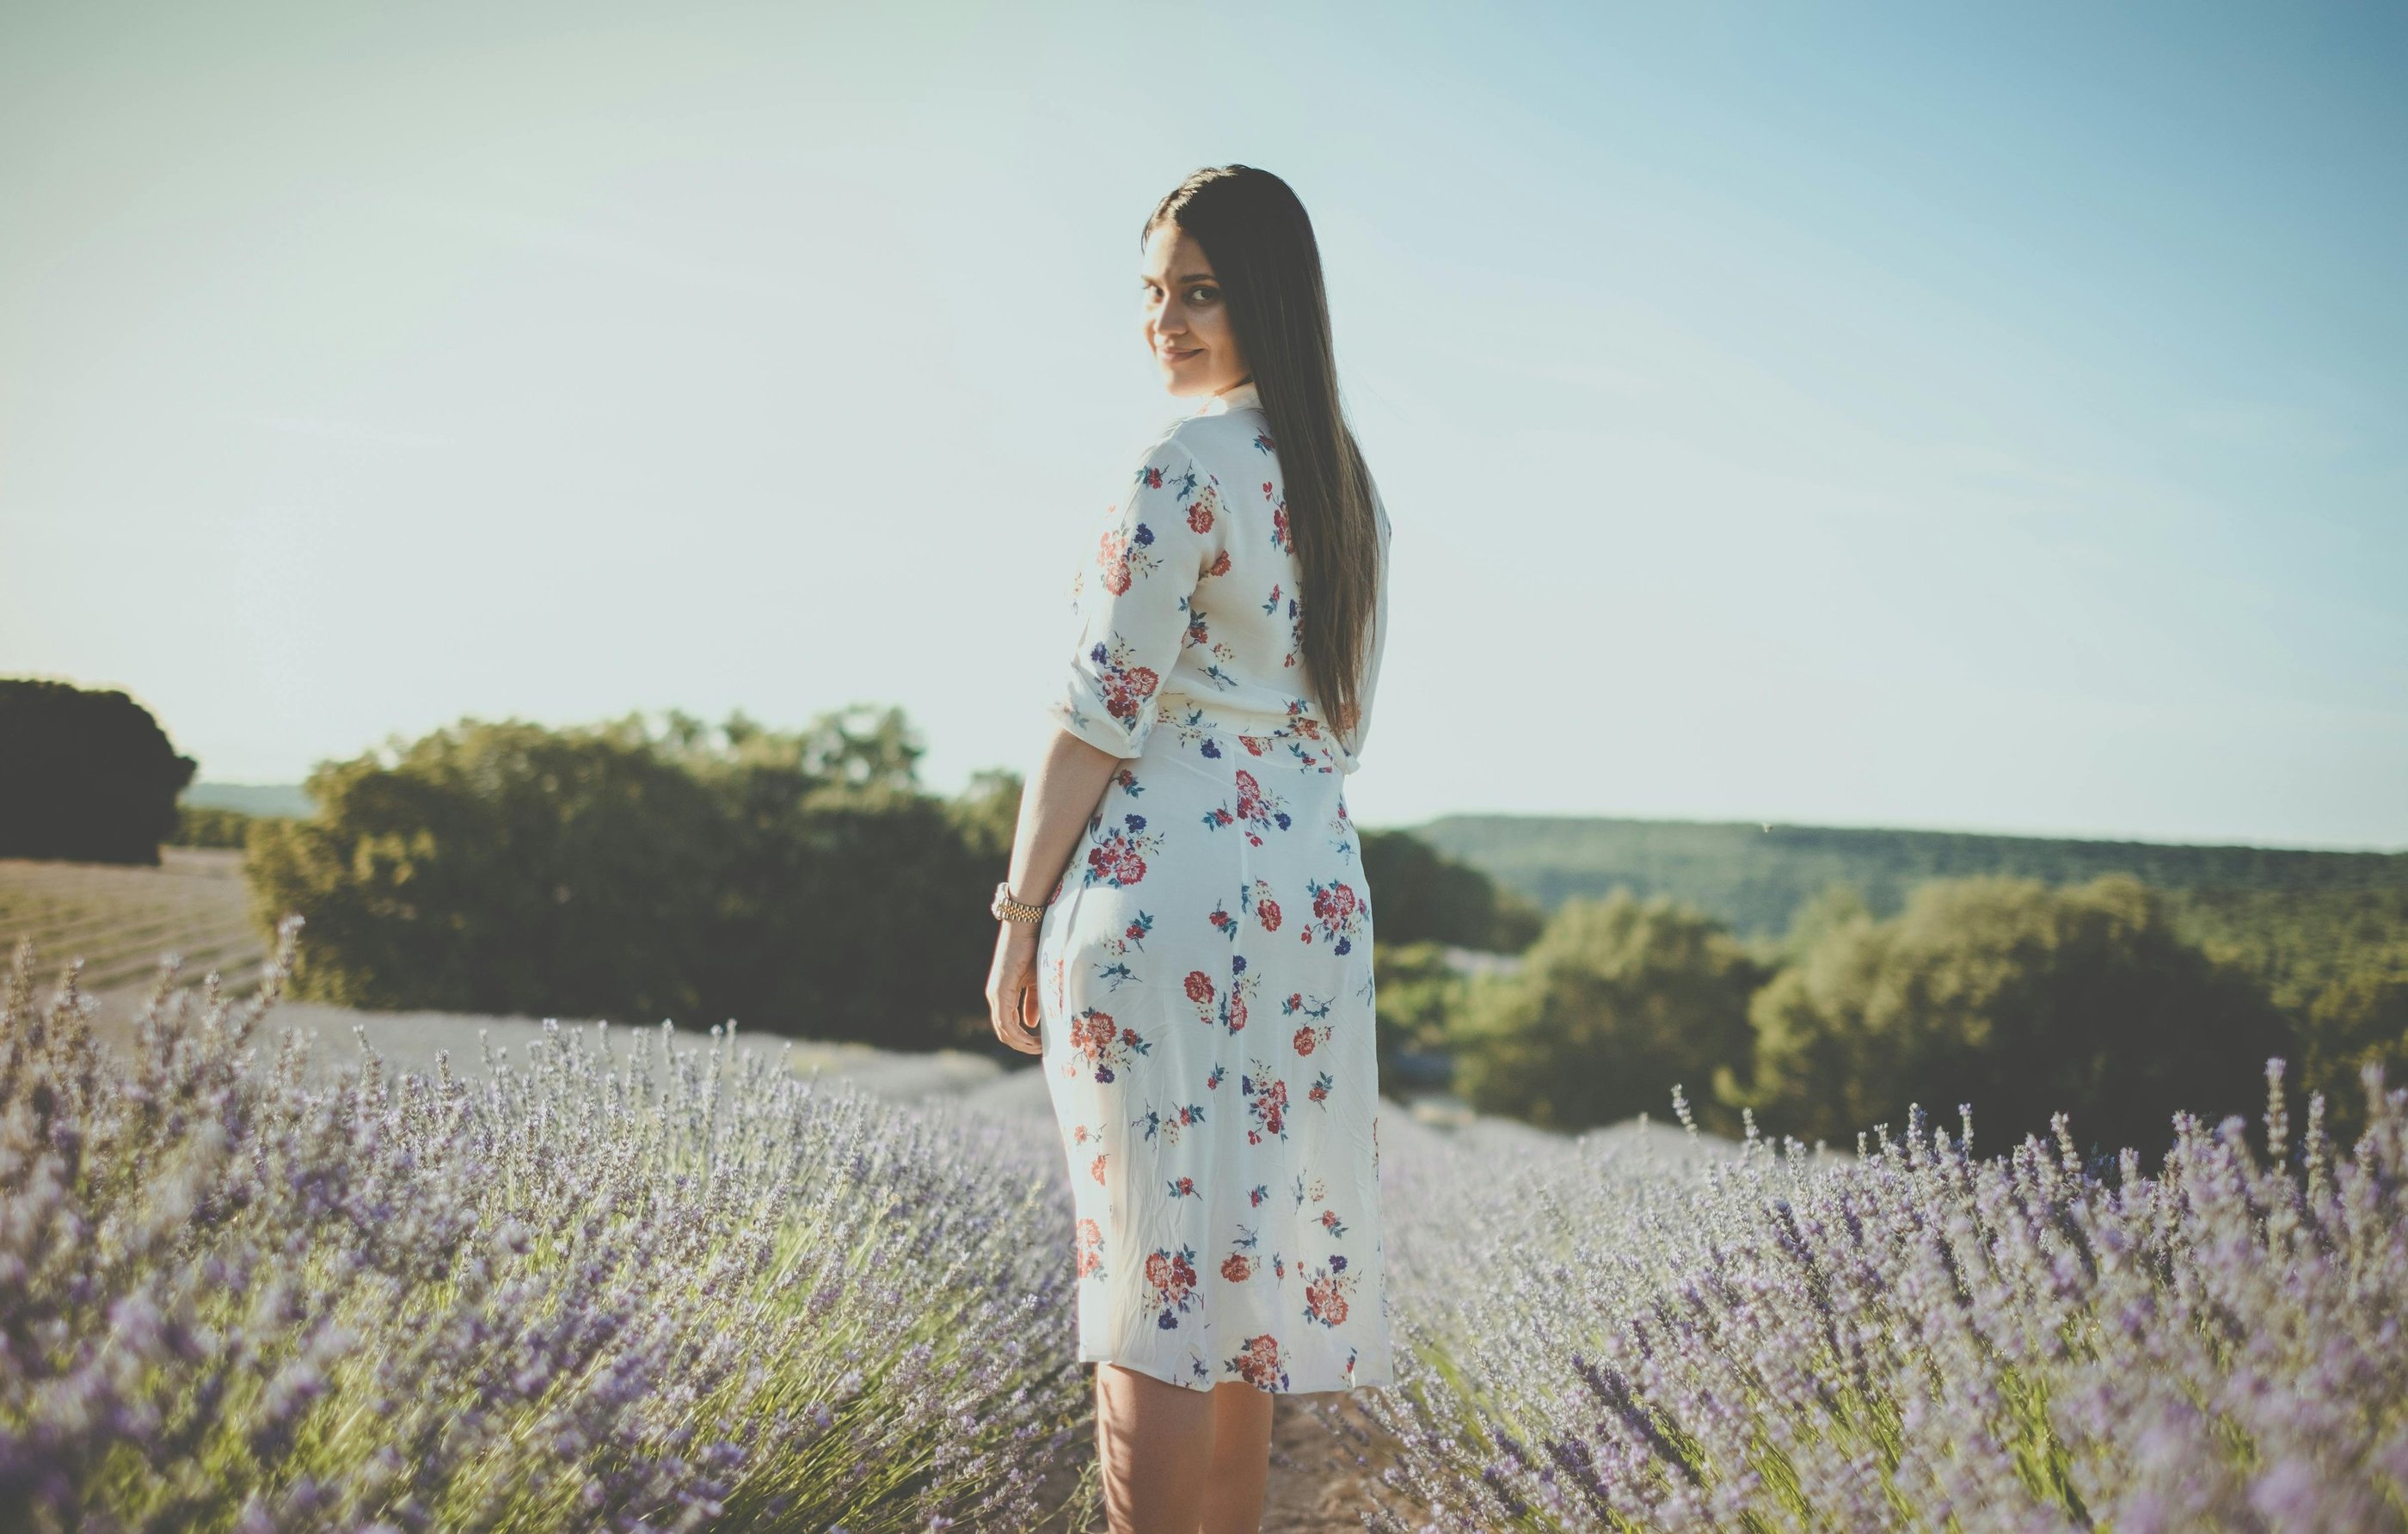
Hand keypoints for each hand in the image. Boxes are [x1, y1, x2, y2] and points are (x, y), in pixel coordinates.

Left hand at [986, 920, 1043, 1054]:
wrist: (1027, 927)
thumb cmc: (1034, 950)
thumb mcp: (1036, 982)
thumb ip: (1033, 1003)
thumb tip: (1030, 1024)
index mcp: (1002, 996)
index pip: (1008, 1027)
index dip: (1023, 1041)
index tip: (1040, 1046)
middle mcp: (995, 998)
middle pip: (1004, 1033)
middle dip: (1022, 1046)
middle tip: (1041, 1051)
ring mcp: (996, 995)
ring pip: (1004, 1031)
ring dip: (1022, 1043)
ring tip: (1040, 1047)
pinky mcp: (999, 991)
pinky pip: (1005, 1021)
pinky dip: (1018, 1034)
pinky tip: (1033, 1038)